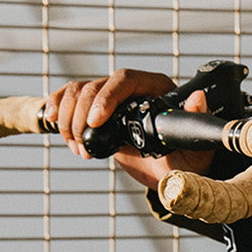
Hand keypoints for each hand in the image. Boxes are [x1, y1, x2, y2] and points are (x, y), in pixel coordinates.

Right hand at [44, 69, 212, 189]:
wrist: (170, 170)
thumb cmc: (187, 157)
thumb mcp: (195, 146)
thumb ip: (195, 123)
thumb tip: (198, 98)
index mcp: (156, 88)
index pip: (125, 80)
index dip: (106, 97)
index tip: (97, 122)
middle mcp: (131, 88)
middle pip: (95, 86)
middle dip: (82, 116)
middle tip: (83, 144)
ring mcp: (111, 98)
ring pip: (78, 91)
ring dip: (69, 118)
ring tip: (78, 147)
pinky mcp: (95, 111)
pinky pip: (69, 98)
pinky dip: (57, 108)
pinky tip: (53, 123)